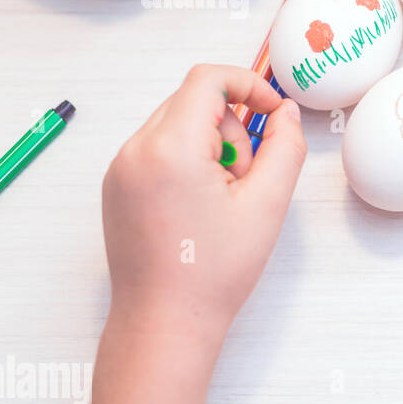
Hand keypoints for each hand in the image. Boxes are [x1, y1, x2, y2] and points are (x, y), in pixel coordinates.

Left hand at [55, 66, 304, 403]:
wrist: (165, 323)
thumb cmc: (213, 272)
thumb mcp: (268, 204)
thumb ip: (286, 147)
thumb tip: (286, 113)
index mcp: (170, 148)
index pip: (208, 80)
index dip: (249, 86)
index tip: (274, 114)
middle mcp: (135, 151)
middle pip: (194, 103)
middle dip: (233, 129)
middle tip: (248, 180)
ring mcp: (120, 170)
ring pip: (177, 126)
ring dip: (211, 148)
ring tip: (224, 201)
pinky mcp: (116, 188)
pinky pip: (159, 151)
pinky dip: (188, 164)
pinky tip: (201, 209)